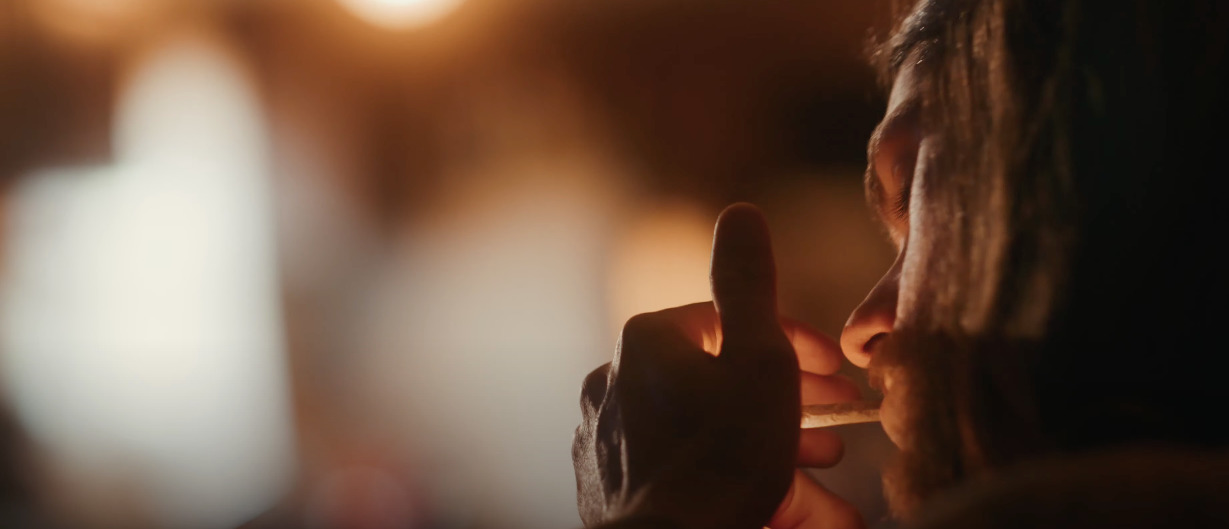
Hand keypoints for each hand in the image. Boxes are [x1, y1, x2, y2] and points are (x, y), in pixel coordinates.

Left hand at [572, 204, 862, 528]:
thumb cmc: (722, 458)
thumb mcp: (759, 359)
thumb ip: (750, 284)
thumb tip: (741, 213)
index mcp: (646, 339)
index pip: (733, 322)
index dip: (795, 345)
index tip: (836, 376)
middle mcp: (612, 379)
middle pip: (718, 377)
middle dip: (785, 401)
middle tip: (833, 431)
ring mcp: (603, 437)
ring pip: (699, 425)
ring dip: (760, 440)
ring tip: (813, 471)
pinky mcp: (604, 486)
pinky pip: (673, 466)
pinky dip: (716, 471)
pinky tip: (755, 492)